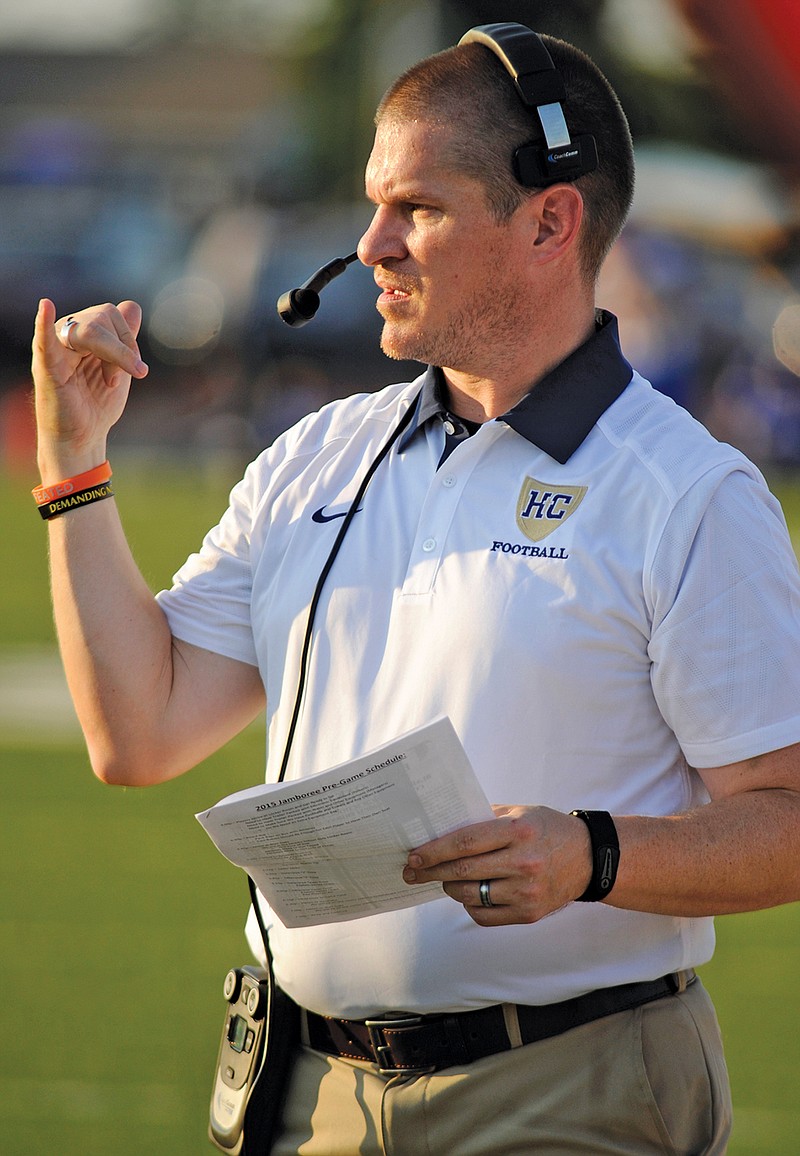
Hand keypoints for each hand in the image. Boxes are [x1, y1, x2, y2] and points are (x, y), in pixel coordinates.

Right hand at [32, 298, 148, 477]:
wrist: (84, 438)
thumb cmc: (97, 404)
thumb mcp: (118, 368)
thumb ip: (123, 338)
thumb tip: (131, 305)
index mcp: (81, 333)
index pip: (110, 313)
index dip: (129, 339)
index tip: (135, 368)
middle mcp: (65, 335)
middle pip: (101, 317)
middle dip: (122, 350)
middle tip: (123, 378)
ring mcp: (55, 349)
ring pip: (89, 329)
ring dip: (112, 356)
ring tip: (111, 382)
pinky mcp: (47, 369)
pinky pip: (45, 342)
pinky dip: (44, 325)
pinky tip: (45, 307)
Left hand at [403, 805, 592, 924]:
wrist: (589, 858)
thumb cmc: (547, 829)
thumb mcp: (520, 812)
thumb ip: (484, 818)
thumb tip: (441, 829)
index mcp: (518, 831)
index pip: (465, 842)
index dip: (435, 850)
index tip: (414, 854)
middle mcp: (523, 863)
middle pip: (463, 871)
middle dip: (431, 871)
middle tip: (412, 871)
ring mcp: (527, 892)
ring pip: (470, 895)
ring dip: (450, 887)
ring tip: (445, 878)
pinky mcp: (529, 914)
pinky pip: (484, 915)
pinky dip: (470, 904)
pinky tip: (470, 893)